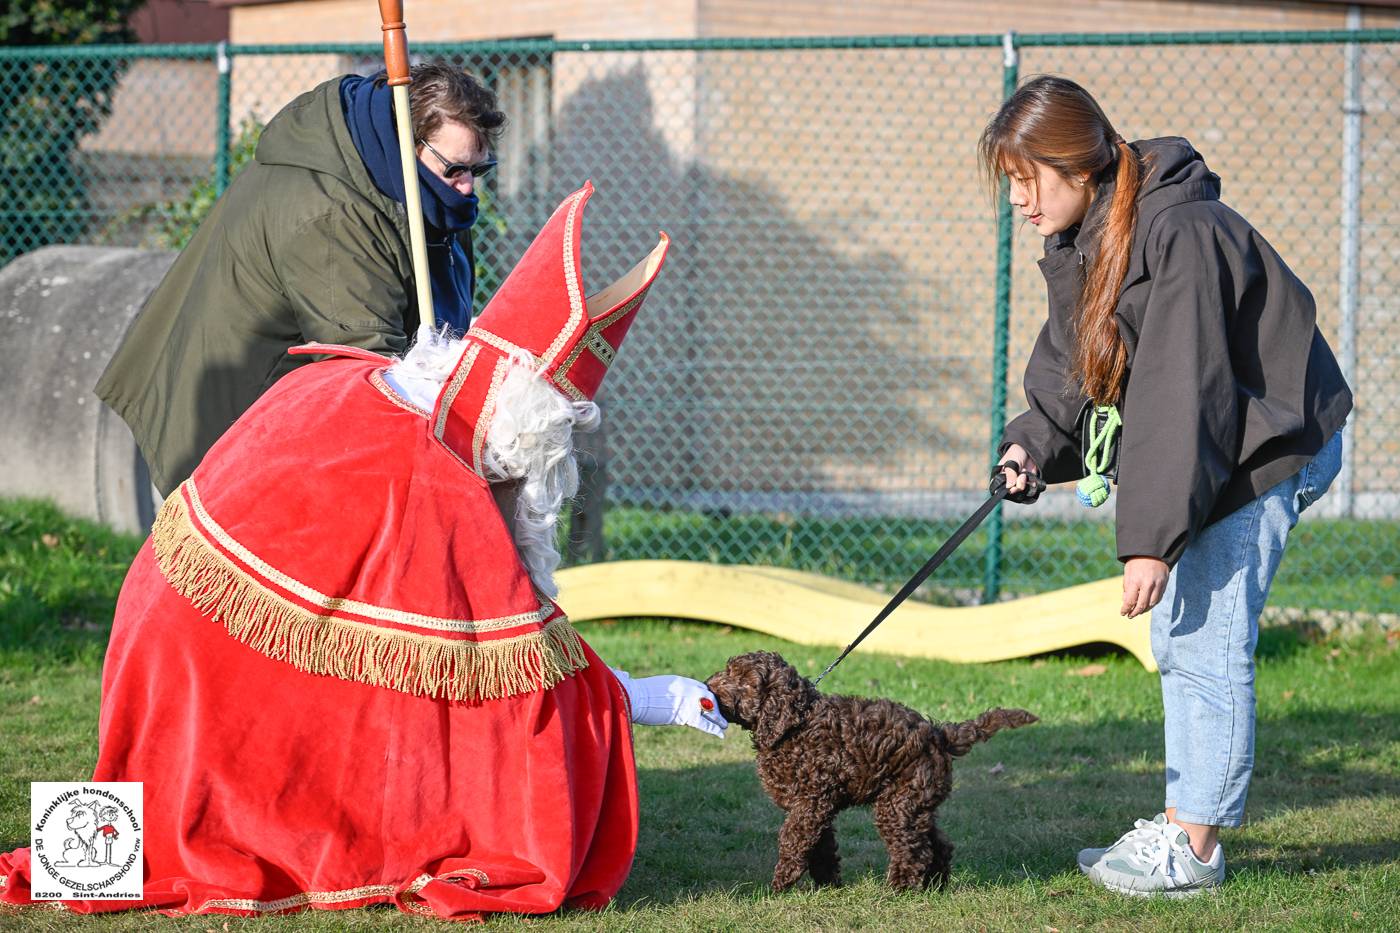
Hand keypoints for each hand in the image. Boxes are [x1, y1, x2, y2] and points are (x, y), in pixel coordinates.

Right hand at [612, 670, 727, 737]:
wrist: (632, 697)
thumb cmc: (631, 691)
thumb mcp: (644, 685)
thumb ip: (645, 684)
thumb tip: (624, 674)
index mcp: (679, 681)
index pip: (699, 688)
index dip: (705, 697)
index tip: (708, 703)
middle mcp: (688, 687)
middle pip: (708, 696)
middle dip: (714, 706)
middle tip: (720, 713)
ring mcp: (689, 700)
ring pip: (710, 710)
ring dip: (718, 718)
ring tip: (725, 726)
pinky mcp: (686, 714)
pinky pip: (704, 722)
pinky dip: (714, 729)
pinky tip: (721, 734)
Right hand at [996, 444, 1042, 502]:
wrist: (1029, 451)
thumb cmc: (1015, 454)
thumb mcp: (1011, 462)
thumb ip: (1010, 474)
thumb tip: (1010, 488)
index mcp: (998, 478)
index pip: (998, 490)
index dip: (1005, 490)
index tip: (1012, 486)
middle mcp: (1007, 484)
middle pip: (1011, 493)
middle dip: (1018, 486)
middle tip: (1022, 475)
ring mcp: (1017, 485)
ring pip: (1021, 493)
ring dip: (1025, 484)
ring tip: (1025, 473)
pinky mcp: (1027, 486)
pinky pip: (1030, 491)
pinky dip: (1032, 485)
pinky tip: (1030, 476)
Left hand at [1121, 557, 1169, 617]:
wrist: (1153, 551)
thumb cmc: (1137, 562)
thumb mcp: (1128, 572)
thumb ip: (1127, 588)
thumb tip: (1125, 602)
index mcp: (1136, 580)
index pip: (1130, 600)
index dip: (1126, 609)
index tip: (1123, 613)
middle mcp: (1148, 584)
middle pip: (1142, 605)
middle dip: (1135, 612)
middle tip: (1130, 615)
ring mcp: (1158, 584)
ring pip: (1152, 603)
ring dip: (1144, 610)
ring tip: (1138, 611)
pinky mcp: (1164, 584)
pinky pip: (1158, 598)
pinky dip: (1152, 604)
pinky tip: (1147, 605)